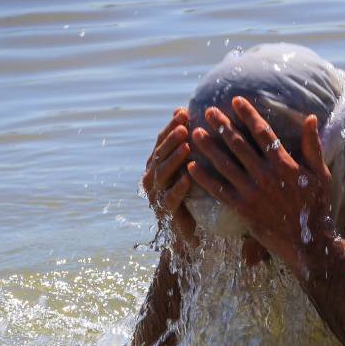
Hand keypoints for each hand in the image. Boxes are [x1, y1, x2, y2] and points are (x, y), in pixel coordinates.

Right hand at [141, 107, 196, 246]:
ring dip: (174, 159)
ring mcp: (156, 195)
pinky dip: (178, 188)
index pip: (162, 141)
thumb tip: (191, 113)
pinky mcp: (165, 213)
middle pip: (160, 154)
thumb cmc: (192, 195)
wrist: (187, 232)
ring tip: (187, 146)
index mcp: (157, 165)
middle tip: (184, 126)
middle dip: (172, 138)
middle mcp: (152, 178)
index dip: (171, 127)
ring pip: (162, 173)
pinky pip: (170, 198)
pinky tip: (188, 178)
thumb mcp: (190, 168)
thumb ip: (189, 146)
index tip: (183, 112)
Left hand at [188, 97, 333, 275]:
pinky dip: (205, 179)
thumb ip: (313, 146)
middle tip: (207, 111)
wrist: (308, 242)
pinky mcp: (242, 209)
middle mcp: (266, 175)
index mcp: (284, 164)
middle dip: (222, 125)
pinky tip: (192, 166)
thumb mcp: (320, 174)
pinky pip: (219, 191)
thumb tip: (312, 117)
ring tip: (195, 133)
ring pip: (225, 165)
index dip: (248, 115)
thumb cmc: (316, 206)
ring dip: (208, 147)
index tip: (235, 100)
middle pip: (239, 145)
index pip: (263, 133)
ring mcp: (252, 192)